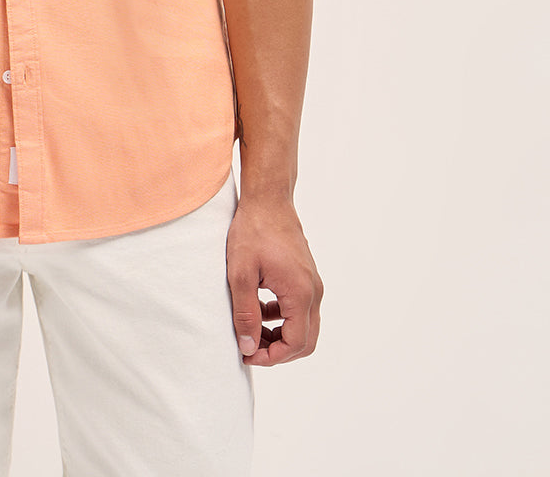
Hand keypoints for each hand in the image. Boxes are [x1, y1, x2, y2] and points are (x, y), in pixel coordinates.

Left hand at [225, 190, 322, 365]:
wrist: (267, 198)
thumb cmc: (252, 231)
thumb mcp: (241, 274)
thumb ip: (245, 314)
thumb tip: (249, 348)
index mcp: (300, 293)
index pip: (296, 343)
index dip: (272, 357)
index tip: (247, 354)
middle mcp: (313, 290)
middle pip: (306, 340)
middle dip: (278, 351)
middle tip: (250, 348)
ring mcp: (312, 282)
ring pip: (304, 325)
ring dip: (280, 335)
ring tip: (250, 330)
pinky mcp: (306, 275)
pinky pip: (300, 308)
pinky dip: (282, 318)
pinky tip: (259, 308)